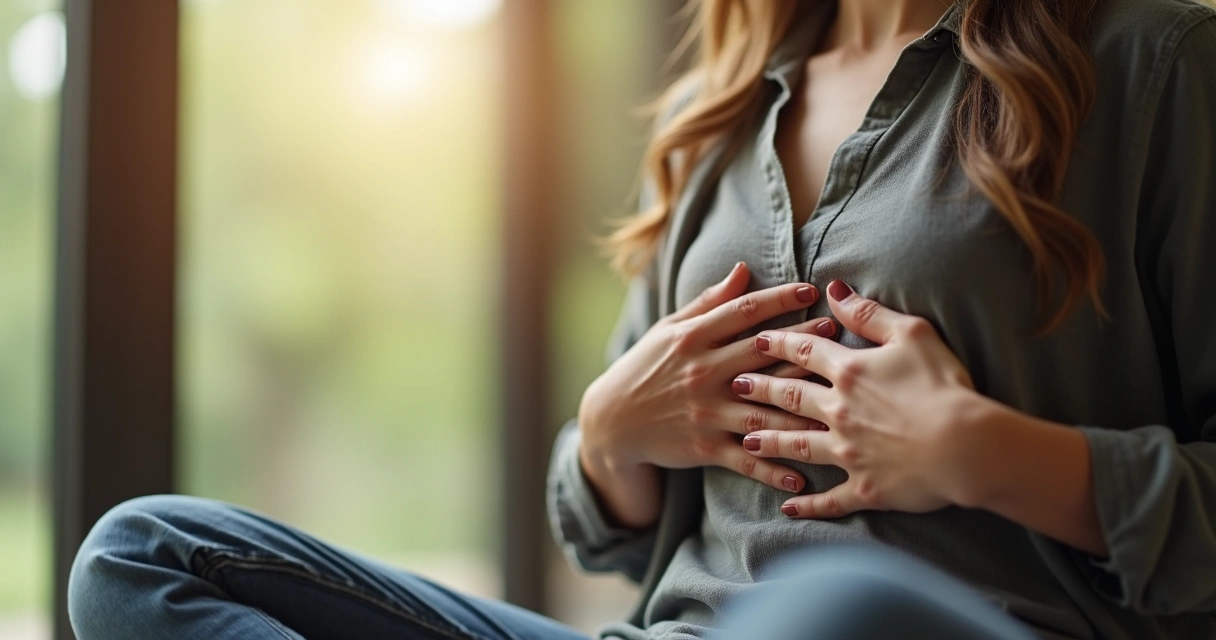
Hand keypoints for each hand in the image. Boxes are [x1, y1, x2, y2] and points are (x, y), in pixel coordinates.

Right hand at [579, 262, 838, 495]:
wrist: (611, 421)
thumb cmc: (646, 368)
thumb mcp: (670, 329)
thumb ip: (709, 303)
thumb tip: (743, 269)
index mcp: (692, 338)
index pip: (743, 312)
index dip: (779, 299)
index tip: (811, 289)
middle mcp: (702, 372)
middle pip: (761, 355)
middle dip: (802, 343)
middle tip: (838, 334)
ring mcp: (705, 412)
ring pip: (761, 409)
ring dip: (802, 406)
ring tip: (839, 402)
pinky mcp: (704, 447)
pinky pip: (746, 460)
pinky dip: (773, 470)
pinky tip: (804, 478)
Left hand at [731, 279, 981, 518]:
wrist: (966, 445)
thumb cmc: (944, 385)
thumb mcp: (912, 334)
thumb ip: (869, 314)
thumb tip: (835, 290)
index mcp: (850, 372)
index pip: (804, 351)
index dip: (779, 343)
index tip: (757, 340)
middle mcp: (838, 411)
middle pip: (789, 397)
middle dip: (760, 390)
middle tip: (736, 386)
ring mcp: (846, 452)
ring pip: (795, 445)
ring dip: (769, 442)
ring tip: (748, 440)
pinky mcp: (862, 487)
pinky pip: (827, 500)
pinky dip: (807, 505)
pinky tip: (788, 508)